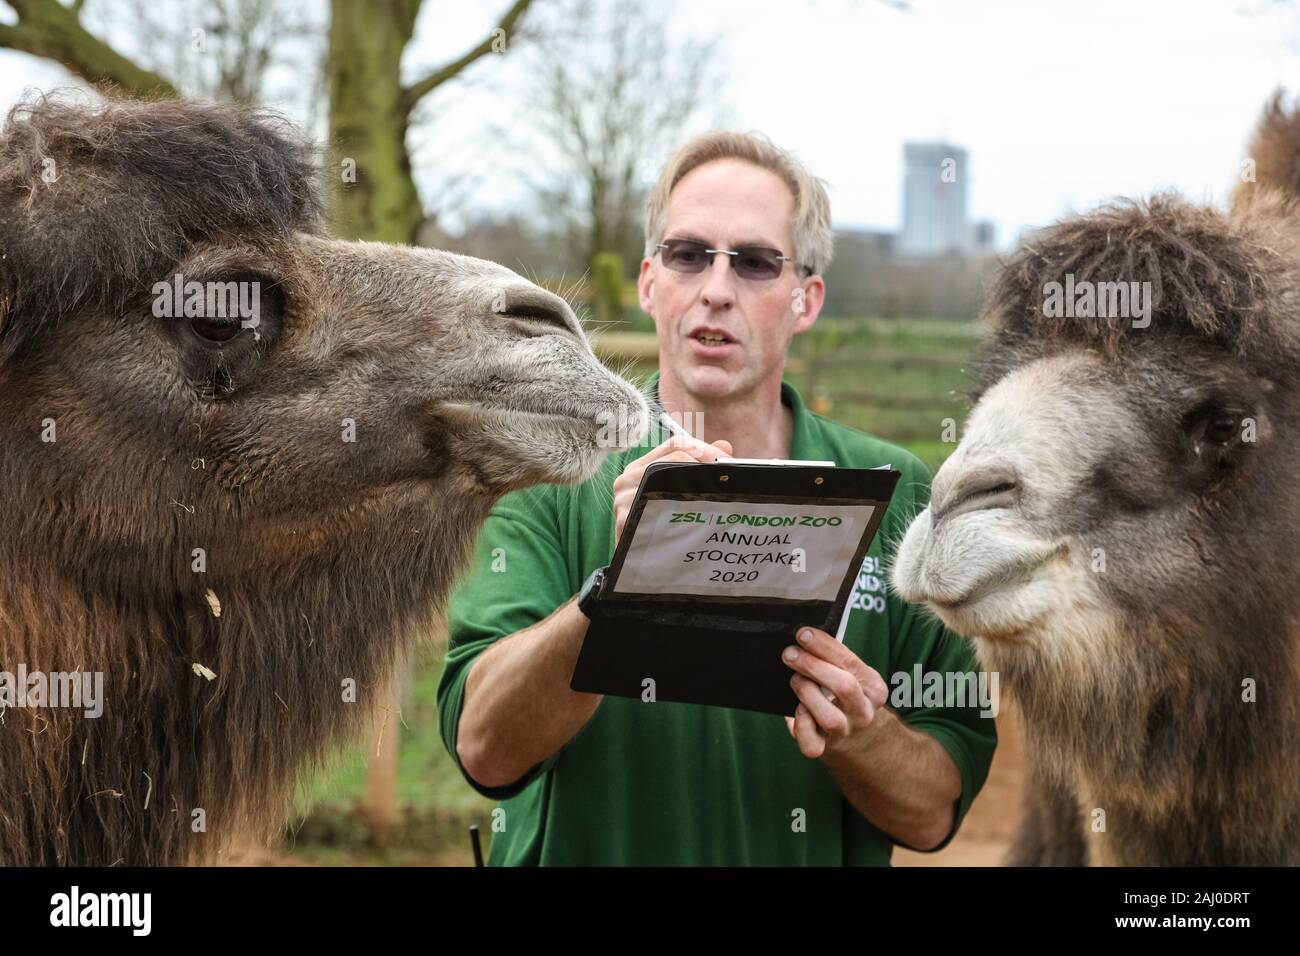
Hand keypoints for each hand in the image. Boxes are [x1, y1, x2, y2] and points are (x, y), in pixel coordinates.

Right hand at [612, 435, 732, 541]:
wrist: (639, 564)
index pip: (674, 444)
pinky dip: (680, 508)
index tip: (726, 461)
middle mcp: (628, 478)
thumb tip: (725, 445)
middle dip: (706, 464)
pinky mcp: (625, 519)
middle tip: (729, 476)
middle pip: (674, 457)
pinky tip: (697, 514)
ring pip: (667, 478)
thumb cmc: (660, 526)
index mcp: (640, 467)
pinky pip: (657, 507)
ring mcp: (624, 498)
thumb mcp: (678, 493)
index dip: (703, 448)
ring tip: (718, 494)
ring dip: (697, 484)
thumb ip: (698, 467)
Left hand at [781, 625, 889, 758]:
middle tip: (790, 654)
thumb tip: (804, 637)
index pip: (850, 662)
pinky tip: (796, 710)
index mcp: (873, 687)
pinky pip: (812, 744)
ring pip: (829, 718)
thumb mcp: (852, 674)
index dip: (824, 646)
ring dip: (807, 694)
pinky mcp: (825, 748)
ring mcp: (846, 731)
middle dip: (813, 667)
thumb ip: (834, 658)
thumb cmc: (846, 694)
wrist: (859, 737)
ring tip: (795, 680)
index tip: (803, 634)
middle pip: (843, 687)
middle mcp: (863, 710)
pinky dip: (800, 726)